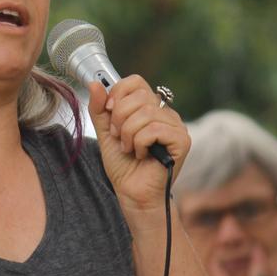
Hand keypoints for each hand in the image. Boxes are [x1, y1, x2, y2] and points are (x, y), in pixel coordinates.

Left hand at [87, 76, 188, 215]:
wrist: (132, 193)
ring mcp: (176, 126)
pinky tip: (142, 155)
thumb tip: (94, 83)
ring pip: (145, 113)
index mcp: (149, 107)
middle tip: (119, 137)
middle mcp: (165, 113)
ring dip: (128, 134)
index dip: (118, 93)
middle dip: (120, 117)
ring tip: (129, 149)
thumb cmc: (123, 165)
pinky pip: (154, 129)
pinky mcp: (182, 140)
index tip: (109, 112)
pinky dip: (140, 143)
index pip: (135, 82)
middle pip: (139, 95)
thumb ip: (100, 108)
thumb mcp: (105, 132)